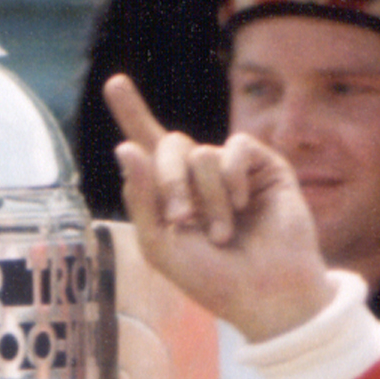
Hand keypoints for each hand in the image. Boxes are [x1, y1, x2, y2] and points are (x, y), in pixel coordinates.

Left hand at [107, 75, 336, 343]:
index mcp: (170, 194)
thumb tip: (124, 147)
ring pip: (201, 152)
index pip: (147, 146)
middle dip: (168, 181)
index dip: (132, 112)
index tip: (114, 83)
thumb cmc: (213, 279)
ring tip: (223, 233)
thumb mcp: (160, 245)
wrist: (265, 295)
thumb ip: (140, 198)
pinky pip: (235, 147)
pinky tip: (244, 207)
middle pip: (169, 145)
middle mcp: (199, 177)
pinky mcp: (263, 167)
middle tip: (182, 220)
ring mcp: (232, 170)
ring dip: (208, 197)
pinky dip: (231, 179)